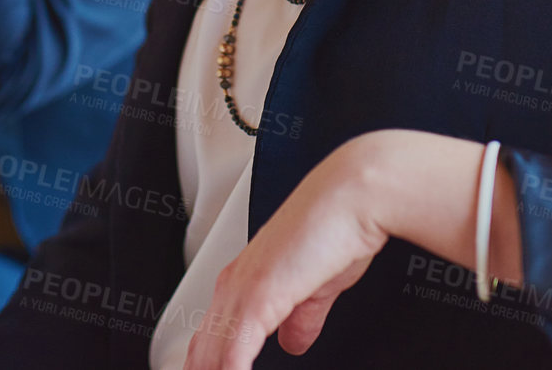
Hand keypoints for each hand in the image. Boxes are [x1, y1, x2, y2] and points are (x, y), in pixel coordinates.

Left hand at [181, 135, 390, 369]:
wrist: (350, 198)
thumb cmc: (339, 228)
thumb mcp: (318, 287)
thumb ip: (302, 318)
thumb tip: (293, 343)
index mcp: (242, 281)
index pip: (209, 341)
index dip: (210, 368)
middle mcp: (232, 286)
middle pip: (201, 354)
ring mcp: (239, 292)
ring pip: (210, 358)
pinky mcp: (254, 300)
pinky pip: (231, 358)